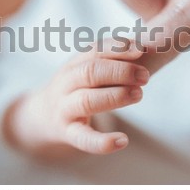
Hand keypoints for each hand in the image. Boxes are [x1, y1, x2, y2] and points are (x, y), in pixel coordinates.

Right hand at [4, 39, 149, 158]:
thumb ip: (110, 59)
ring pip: (87, 101)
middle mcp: (67, 83)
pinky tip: (123, 141)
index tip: (141, 50)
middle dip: (120, 71)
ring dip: (115, 96)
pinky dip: (103, 142)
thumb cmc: (76, 88)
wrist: (42, 117)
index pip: (94, 50)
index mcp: (74, 64)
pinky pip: (83, 138)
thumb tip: (147, 47)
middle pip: (90, 72)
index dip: (118, 48)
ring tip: (138, 94)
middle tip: (145, 76)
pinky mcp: (67, 133)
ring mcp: (65, 108)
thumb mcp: (86, 70)